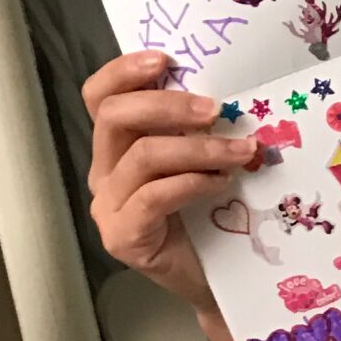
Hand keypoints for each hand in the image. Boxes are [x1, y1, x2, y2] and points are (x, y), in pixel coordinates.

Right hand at [83, 51, 259, 309]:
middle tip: (216, 110)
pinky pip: (153, 197)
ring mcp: (109, 206)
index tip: (166, 59)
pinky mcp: (124, 237)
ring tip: (240, 150)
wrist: (219, 281)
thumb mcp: (201, 161)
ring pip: (142, 156)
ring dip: (199, 148)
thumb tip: (229, 90)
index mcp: (117, 146)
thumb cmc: (212, 217)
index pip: (100, 96)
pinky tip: (222, 183)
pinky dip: (191, 182)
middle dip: (168, 105)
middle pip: (115, 117)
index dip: (124, 71)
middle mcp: (105, 172)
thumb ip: (197, 128)